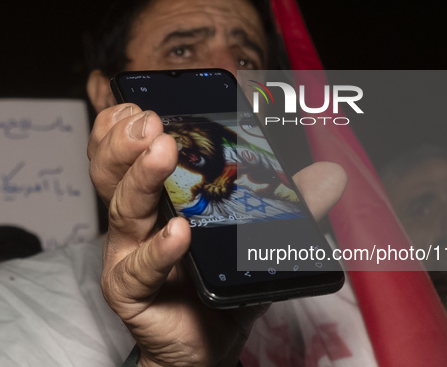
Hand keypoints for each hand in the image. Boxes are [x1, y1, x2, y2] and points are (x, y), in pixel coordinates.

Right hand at [88, 104, 346, 366]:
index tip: (143, 103)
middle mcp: (138, 219)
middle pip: (115, 171)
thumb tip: (331, 174)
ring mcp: (129, 255)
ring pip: (123, 210)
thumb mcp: (256, 236)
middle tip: (150, 120)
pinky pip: (140, 268)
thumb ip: (288, 203)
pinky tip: (179, 232)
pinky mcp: (131, 292)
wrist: (208, 342)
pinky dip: (159, 249)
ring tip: (162, 152)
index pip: (130, 151)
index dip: (125, 125)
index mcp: (160, 196)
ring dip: (142, 177)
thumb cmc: (222, 283)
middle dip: (127, 140)